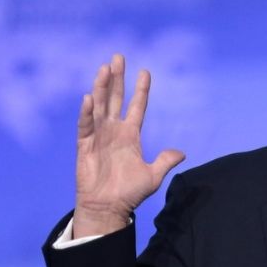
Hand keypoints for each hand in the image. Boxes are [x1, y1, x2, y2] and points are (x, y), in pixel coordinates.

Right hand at [73, 53, 185, 236]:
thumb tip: (181, 152)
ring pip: (99, 106)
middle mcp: (114, 131)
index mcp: (130, 135)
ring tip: (105, 68)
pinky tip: (89, 98)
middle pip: (115, 99)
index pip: (136, 107)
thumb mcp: (153, 176)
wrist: (109, 208)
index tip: (145, 71)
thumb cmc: (129, 193)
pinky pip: (85, 126)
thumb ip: (165, 161)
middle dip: (117, 78)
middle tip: (118, 57)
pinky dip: (87, 113)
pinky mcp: (84, 146)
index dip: (141, 90)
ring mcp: (98, 136)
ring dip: (101, 87)